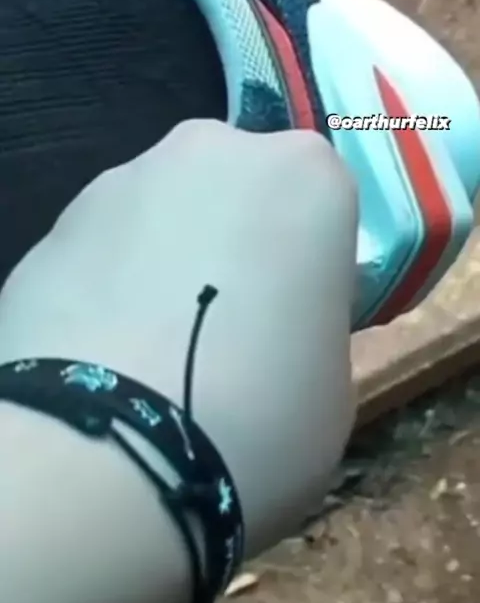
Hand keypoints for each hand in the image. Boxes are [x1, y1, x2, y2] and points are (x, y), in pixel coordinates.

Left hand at [0, 119, 357, 554]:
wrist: (112, 449)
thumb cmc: (260, 417)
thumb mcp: (331, 380)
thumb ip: (307, 320)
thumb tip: (271, 322)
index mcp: (304, 177)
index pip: (320, 205)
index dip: (309, 265)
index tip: (295, 319)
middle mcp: (213, 153)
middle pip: (236, 191)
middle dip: (234, 244)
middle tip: (227, 329)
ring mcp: (124, 179)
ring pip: (164, 214)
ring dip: (167, 262)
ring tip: (152, 351)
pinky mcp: (54, 222)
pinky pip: (103, 248)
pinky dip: (109, 286)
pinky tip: (104, 354)